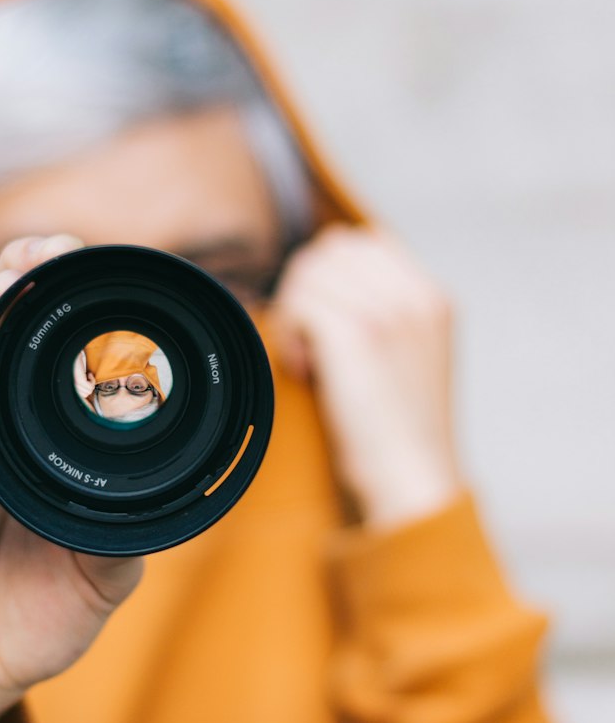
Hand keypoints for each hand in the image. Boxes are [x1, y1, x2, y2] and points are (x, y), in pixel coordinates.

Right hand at [0, 234, 144, 722]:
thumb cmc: (24, 620)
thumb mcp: (97, 577)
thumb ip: (127, 532)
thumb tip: (177, 491)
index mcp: (19, 450)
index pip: (33, 364)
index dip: (53, 311)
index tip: (83, 259)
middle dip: (10, 294)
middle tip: (42, 244)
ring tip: (0, 288)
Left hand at [268, 224, 463, 527]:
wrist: (410, 481)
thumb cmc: (396, 433)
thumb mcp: (407, 358)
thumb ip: (382, 313)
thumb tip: (320, 280)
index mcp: (433, 297)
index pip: (361, 241)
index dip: (327, 276)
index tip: (325, 326)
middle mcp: (416, 294)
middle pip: (329, 250)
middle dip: (304, 291)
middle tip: (309, 344)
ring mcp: (391, 310)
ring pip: (308, 274)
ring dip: (293, 316)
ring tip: (310, 363)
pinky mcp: (360, 333)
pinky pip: (298, 304)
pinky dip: (289, 337)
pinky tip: (305, 372)